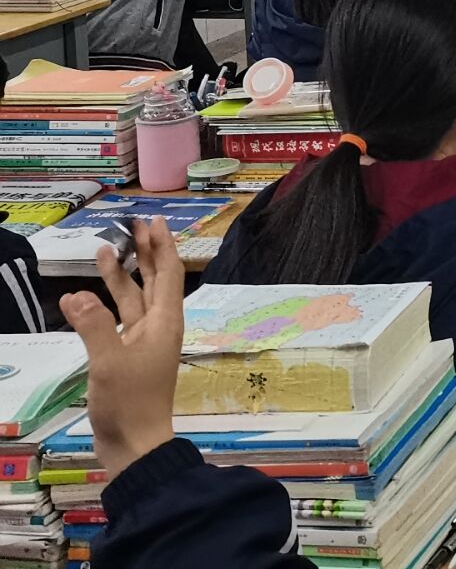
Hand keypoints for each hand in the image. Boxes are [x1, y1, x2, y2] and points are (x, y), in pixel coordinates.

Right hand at [59, 219, 183, 480]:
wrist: (134, 444)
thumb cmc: (130, 401)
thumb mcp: (109, 361)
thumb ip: (94, 326)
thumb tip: (76, 296)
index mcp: (164, 322)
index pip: (168, 273)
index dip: (162, 246)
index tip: (154, 222)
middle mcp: (158, 327)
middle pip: (153, 280)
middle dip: (145, 252)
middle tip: (133, 226)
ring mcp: (142, 342)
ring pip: (132, 299)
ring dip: (120, 276)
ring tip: (105, 250)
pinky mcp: (126, 357)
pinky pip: (116, 322)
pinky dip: (100, 308)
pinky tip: (80, 298)